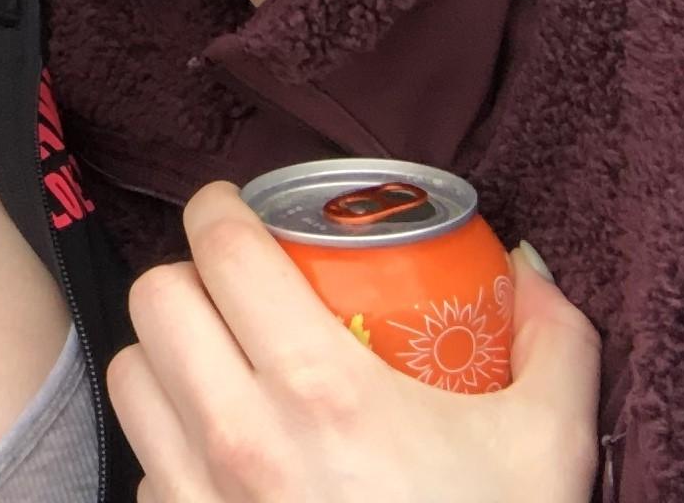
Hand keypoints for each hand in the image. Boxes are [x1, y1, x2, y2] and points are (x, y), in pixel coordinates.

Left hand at [107, 183, 600, 502]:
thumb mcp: (549, 448)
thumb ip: (553, 341)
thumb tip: (525, 269)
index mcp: (322, 388)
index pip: (223, 250)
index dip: (220, 210)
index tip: (237, 209)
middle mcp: (242, 436)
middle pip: (157, 299)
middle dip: (190, 276)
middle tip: (234, 287)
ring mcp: (203, 497)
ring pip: (131, 376)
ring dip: (166, 354)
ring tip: (217, 359)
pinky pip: (144, 465)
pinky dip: (170, 443)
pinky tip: (223, 452)